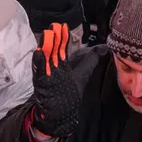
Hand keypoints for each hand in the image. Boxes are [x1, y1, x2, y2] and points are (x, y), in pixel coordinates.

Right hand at [30, 24, 80, 138]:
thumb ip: (90, 61)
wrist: (60, 116)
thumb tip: (103, 48)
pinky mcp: (42, 86)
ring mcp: (46, 76)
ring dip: (44, 47)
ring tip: (46, 35)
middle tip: (53, 26)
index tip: (63, 26)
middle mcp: (52, 68)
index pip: (61, 48)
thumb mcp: (81, 75)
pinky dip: (38, 63)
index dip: (62, 38)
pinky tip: (38, 53)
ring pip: (44, 59)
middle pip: (52, 51)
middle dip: (53, 38)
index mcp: (60, 65)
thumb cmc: (68, 95)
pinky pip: (39, 73)